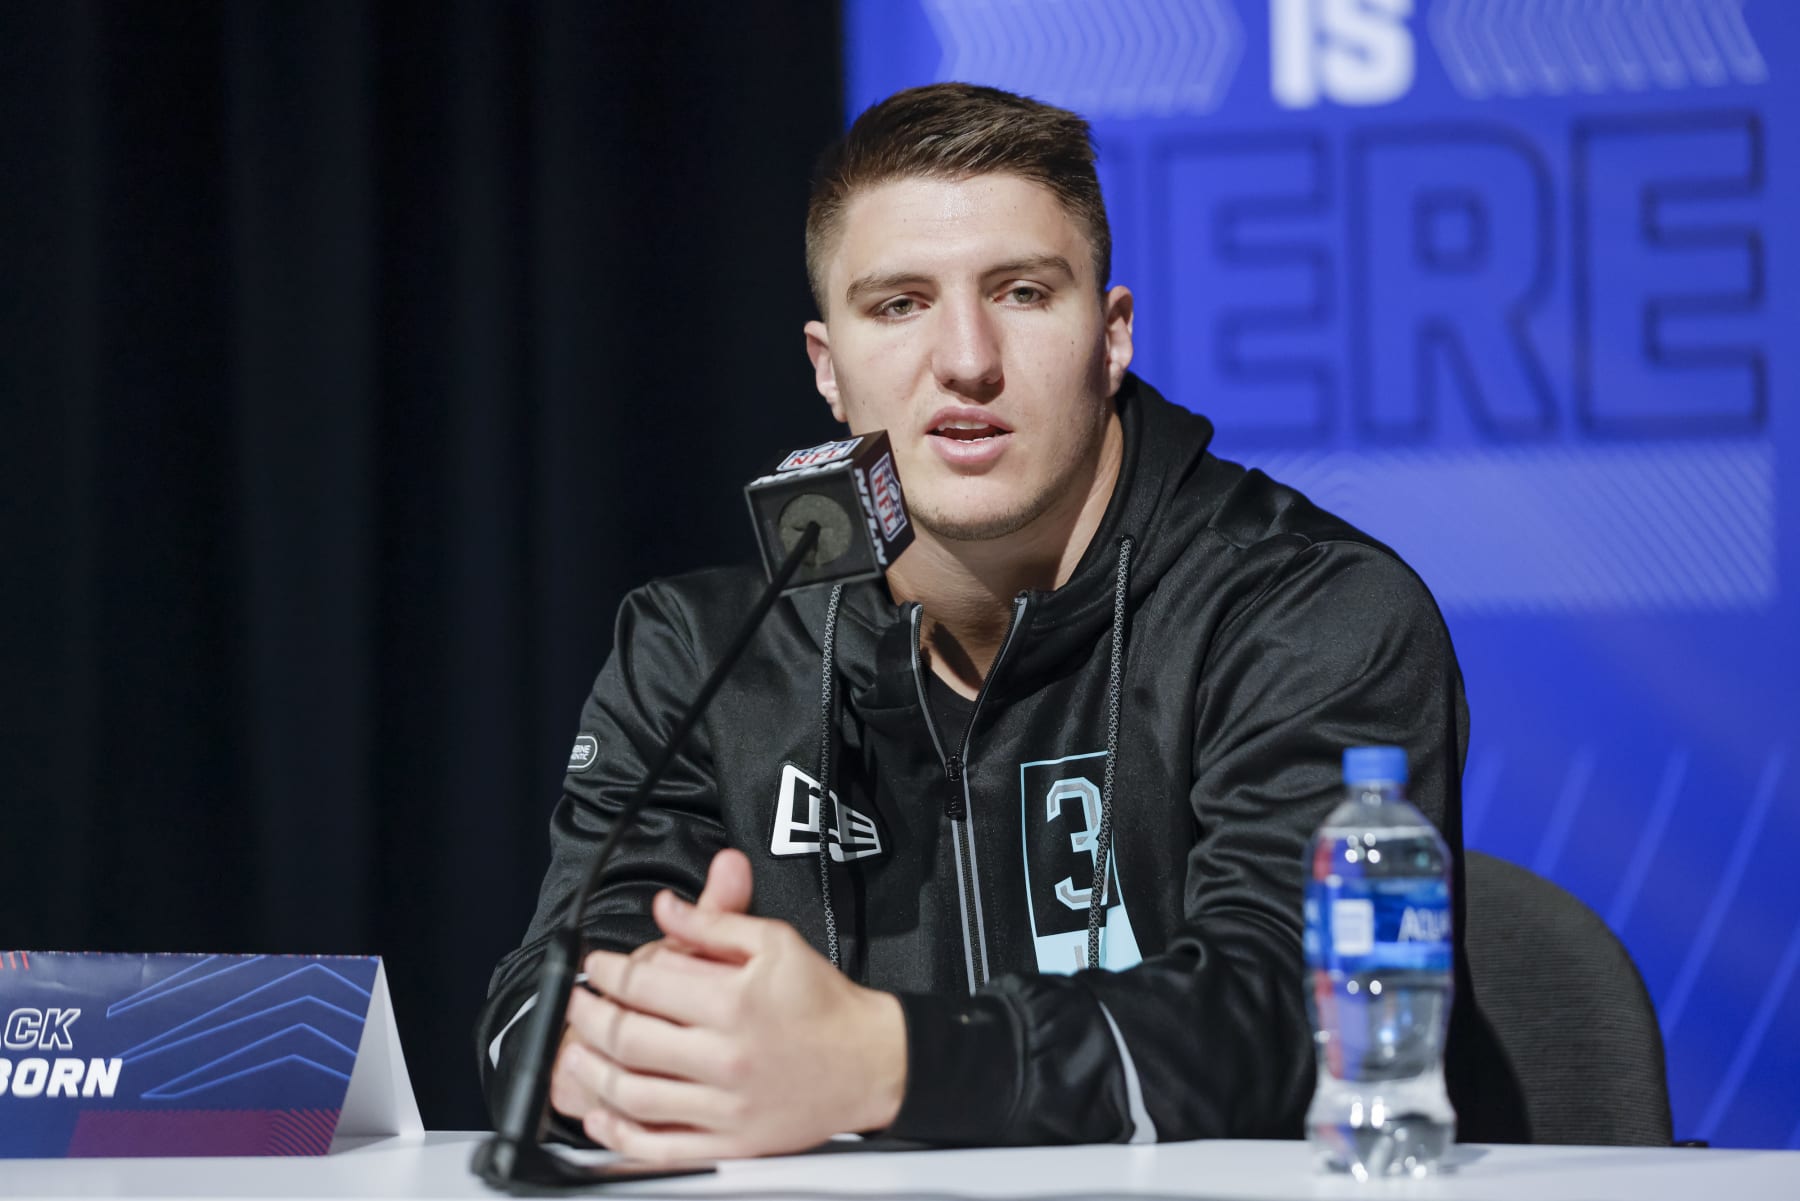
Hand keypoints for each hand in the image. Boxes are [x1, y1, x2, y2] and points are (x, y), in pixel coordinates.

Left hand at [548, 849, 907, 1160]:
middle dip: (589, 1016)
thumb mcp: (776, 943)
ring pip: (634, 1094)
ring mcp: (726, 1105)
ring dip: (592, 1072)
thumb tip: (665, 908)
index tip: (597, 965)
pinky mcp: (731, 1143)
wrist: (870, 1062)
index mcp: (735, 1002)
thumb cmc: (823, 1002)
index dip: (608, 971)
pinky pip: (661, 1147)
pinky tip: (602, 1117)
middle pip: (630, 1038)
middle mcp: (726, 1055)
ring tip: (576, 1052)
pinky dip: (621, 1136)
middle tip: (578, 1002)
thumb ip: (715, 922)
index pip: (647, 983)